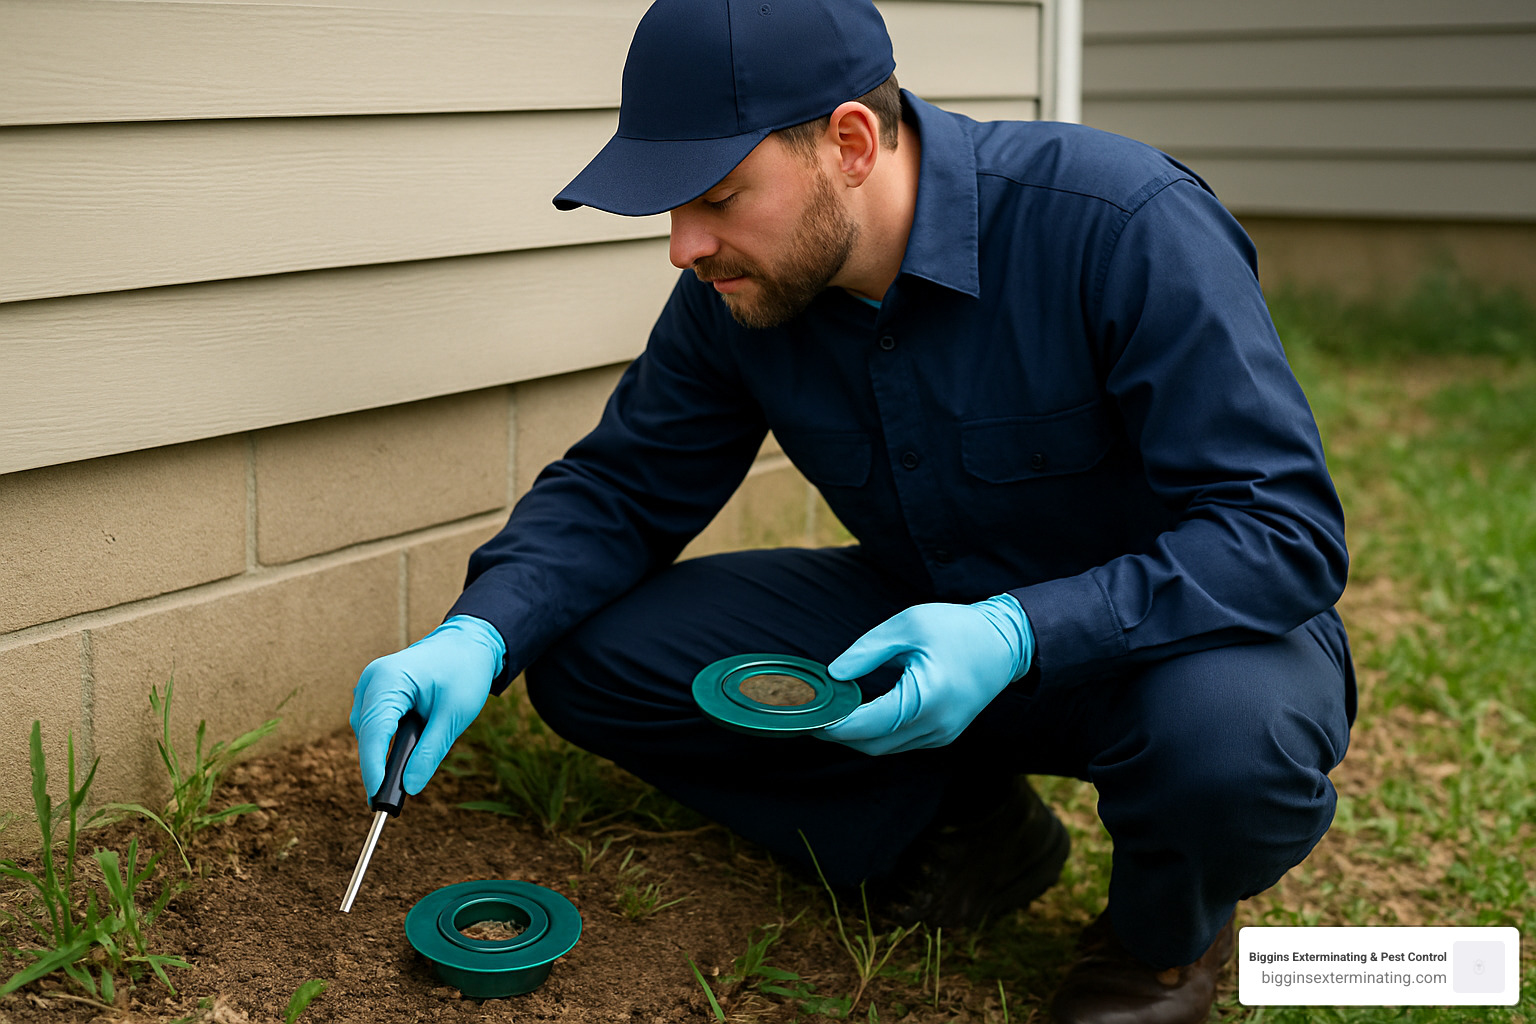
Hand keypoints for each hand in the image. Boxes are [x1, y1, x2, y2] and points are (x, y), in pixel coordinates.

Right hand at [350, 614, 504, 799]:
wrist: (468, 643)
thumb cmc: (464, 672)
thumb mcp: (453, 715)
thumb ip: (430, 752)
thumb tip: (411, 787)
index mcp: (389, 679)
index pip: (374, 731)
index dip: (373, 767)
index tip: (376, 797)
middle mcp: (372, 679)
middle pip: (367, 733)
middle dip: (377, 765)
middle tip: (390, 800)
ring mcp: (370, 684)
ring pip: (368, 731)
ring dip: (383, 752)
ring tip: (404, 772)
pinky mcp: (375, 691)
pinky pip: (374, 723)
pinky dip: (386, 739)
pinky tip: (405, 748)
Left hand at [815, 595, 1033, 755]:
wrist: (1005, 643)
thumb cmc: (957, 628)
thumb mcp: (908, 625)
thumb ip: (867, 650)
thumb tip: (834, 674)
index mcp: (926, 699)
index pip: (868, 724)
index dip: (834, 724)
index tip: (809, 716)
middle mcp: (935, 725)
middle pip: (872, 744)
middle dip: (839, 734)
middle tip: (813, 715)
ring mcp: (941, 735)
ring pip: (885, 748)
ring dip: (857, 735)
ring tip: (832, 713)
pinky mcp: (943, 734)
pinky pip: (901, 742)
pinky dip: (877, 733)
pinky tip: (860, 714)